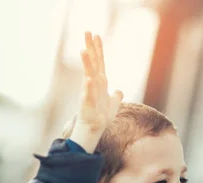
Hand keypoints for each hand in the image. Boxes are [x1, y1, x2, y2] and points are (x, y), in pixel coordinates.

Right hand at [70, 32, 123, 152]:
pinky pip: (88, 94)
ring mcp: (89, 93)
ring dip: (87, 63)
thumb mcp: (113, 104)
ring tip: (84, 50)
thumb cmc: (101, 116)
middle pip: (93, 63)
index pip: (99, 62)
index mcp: (100, 82)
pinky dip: (89, 87)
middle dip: (90, 48)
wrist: (94, 129)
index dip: (98, 49)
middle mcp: (93, 84)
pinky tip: (89, 79)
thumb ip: (115, 96)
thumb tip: (119, 90)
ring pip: (88, 75)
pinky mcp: (87, 104)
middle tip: (87, 32)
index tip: (96, 34)